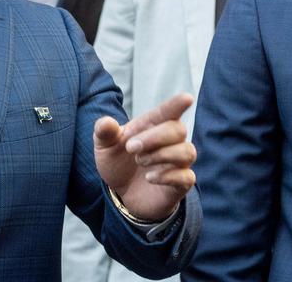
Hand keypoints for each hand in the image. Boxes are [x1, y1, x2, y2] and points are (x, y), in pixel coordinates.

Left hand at [94, 93, 196, 221]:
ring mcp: (177, 163)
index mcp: (153, 126)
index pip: (169, 112)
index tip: (186, 98)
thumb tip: (106, 123)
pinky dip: (168, 176)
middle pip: (178, 129)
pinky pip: (187, 176)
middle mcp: (170, 142)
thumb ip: (104, 132)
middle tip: (131, 148)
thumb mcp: (104, 147)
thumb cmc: (118, 162)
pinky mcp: (180, 184)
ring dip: (162, 155)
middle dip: (154, 137)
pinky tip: (150, 177)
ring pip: (187, 151)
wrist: (122, 193)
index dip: (177, 104)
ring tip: (140, 162)